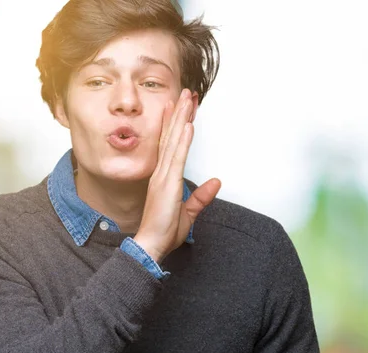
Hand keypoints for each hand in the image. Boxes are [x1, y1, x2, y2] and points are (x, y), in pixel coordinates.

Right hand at [133, 88, 220, 262]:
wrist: (151, 244)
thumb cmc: (164, 230)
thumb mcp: (189, 212)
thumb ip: (202, 197)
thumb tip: (216, 183)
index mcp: (164, 177)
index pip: (170, 144)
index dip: (174, 124)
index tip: (179, 107)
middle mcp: (162, 172)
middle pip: (172, 136)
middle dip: (179, 113)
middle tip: (186, 93)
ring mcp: (163, 176)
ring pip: (174, 141)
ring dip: (181, 119)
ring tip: (187, 99)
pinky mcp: (167, 184)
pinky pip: (177, 158)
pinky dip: (182, 140)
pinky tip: (187, 126)